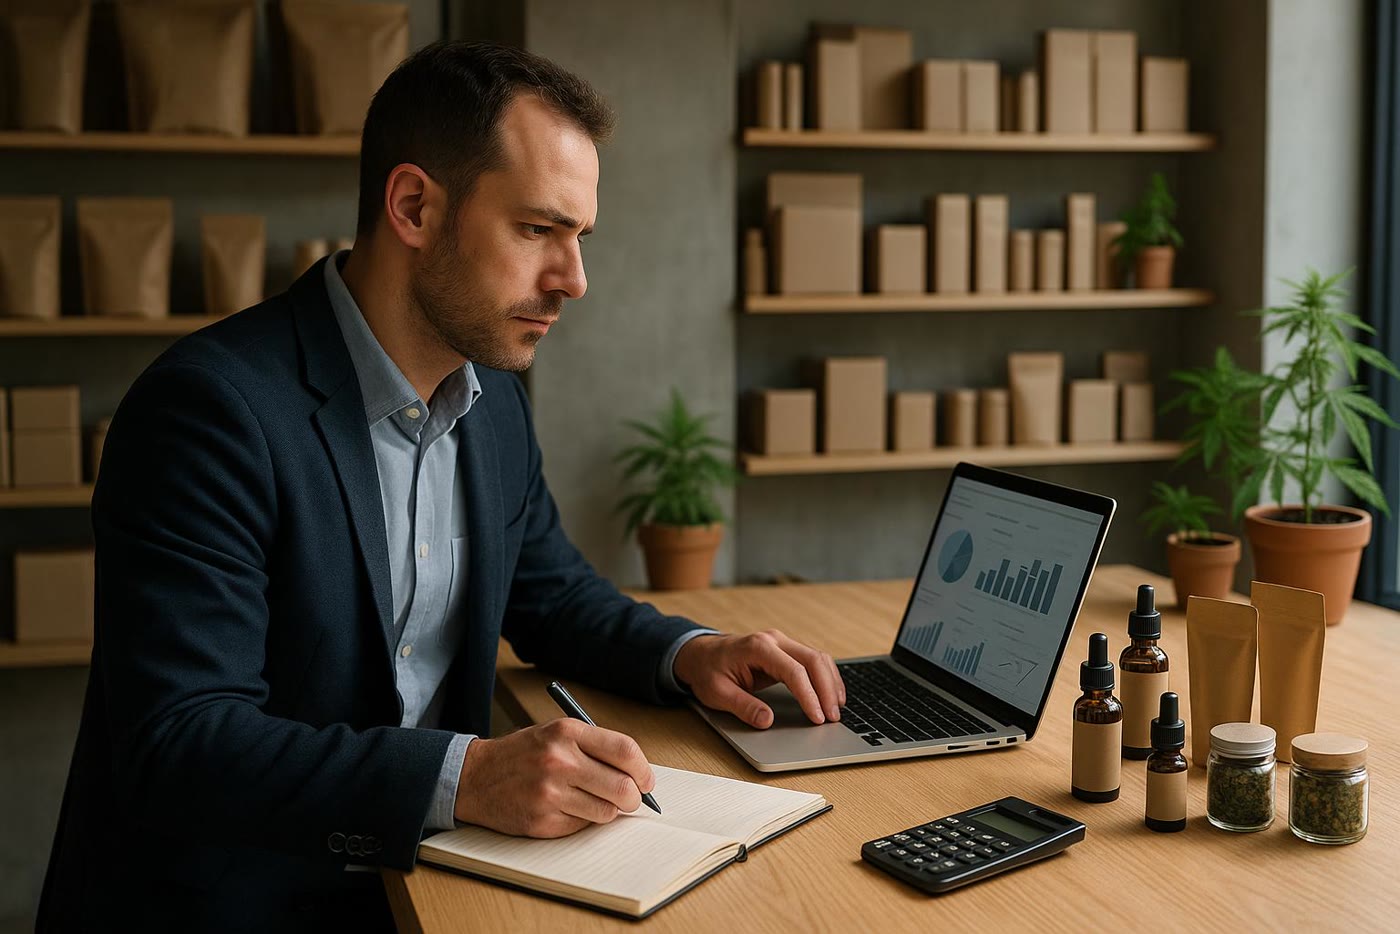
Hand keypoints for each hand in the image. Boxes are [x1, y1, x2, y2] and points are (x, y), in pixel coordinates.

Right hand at [453, 718, 654, 836]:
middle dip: (634, 798)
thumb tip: (638, 774)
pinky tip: (565, 808)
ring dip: (607, 811)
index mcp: (567, 732)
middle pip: (623, 787)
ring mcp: (549, 792)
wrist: (474, 776)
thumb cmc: (522, 754)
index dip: (644, 770)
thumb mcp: (556, 734)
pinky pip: (582, 826)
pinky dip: (582, 820)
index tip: (646, 780)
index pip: (625, 751)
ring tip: (591, 800)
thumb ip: (595, 748)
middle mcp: (559, 760)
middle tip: (631, 799)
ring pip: (606, 812)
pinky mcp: (542, 820)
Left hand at [673, 631, 845, 728]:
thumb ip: (743, 706)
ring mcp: (781, 642)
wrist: (700, 653)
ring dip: (831, 682)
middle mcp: (774, 640)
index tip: (817, 717)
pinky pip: (812, 660)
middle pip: (813, 660)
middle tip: (833, 717)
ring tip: (837, 708)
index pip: (794, 671)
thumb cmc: (707, 671)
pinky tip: (832, 694)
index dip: (809, 696)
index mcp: (757, 647)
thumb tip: (768, 720)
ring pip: (818, 657)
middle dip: (827, 690)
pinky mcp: (785, 650)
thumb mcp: (717, 693)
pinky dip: (825, 676)